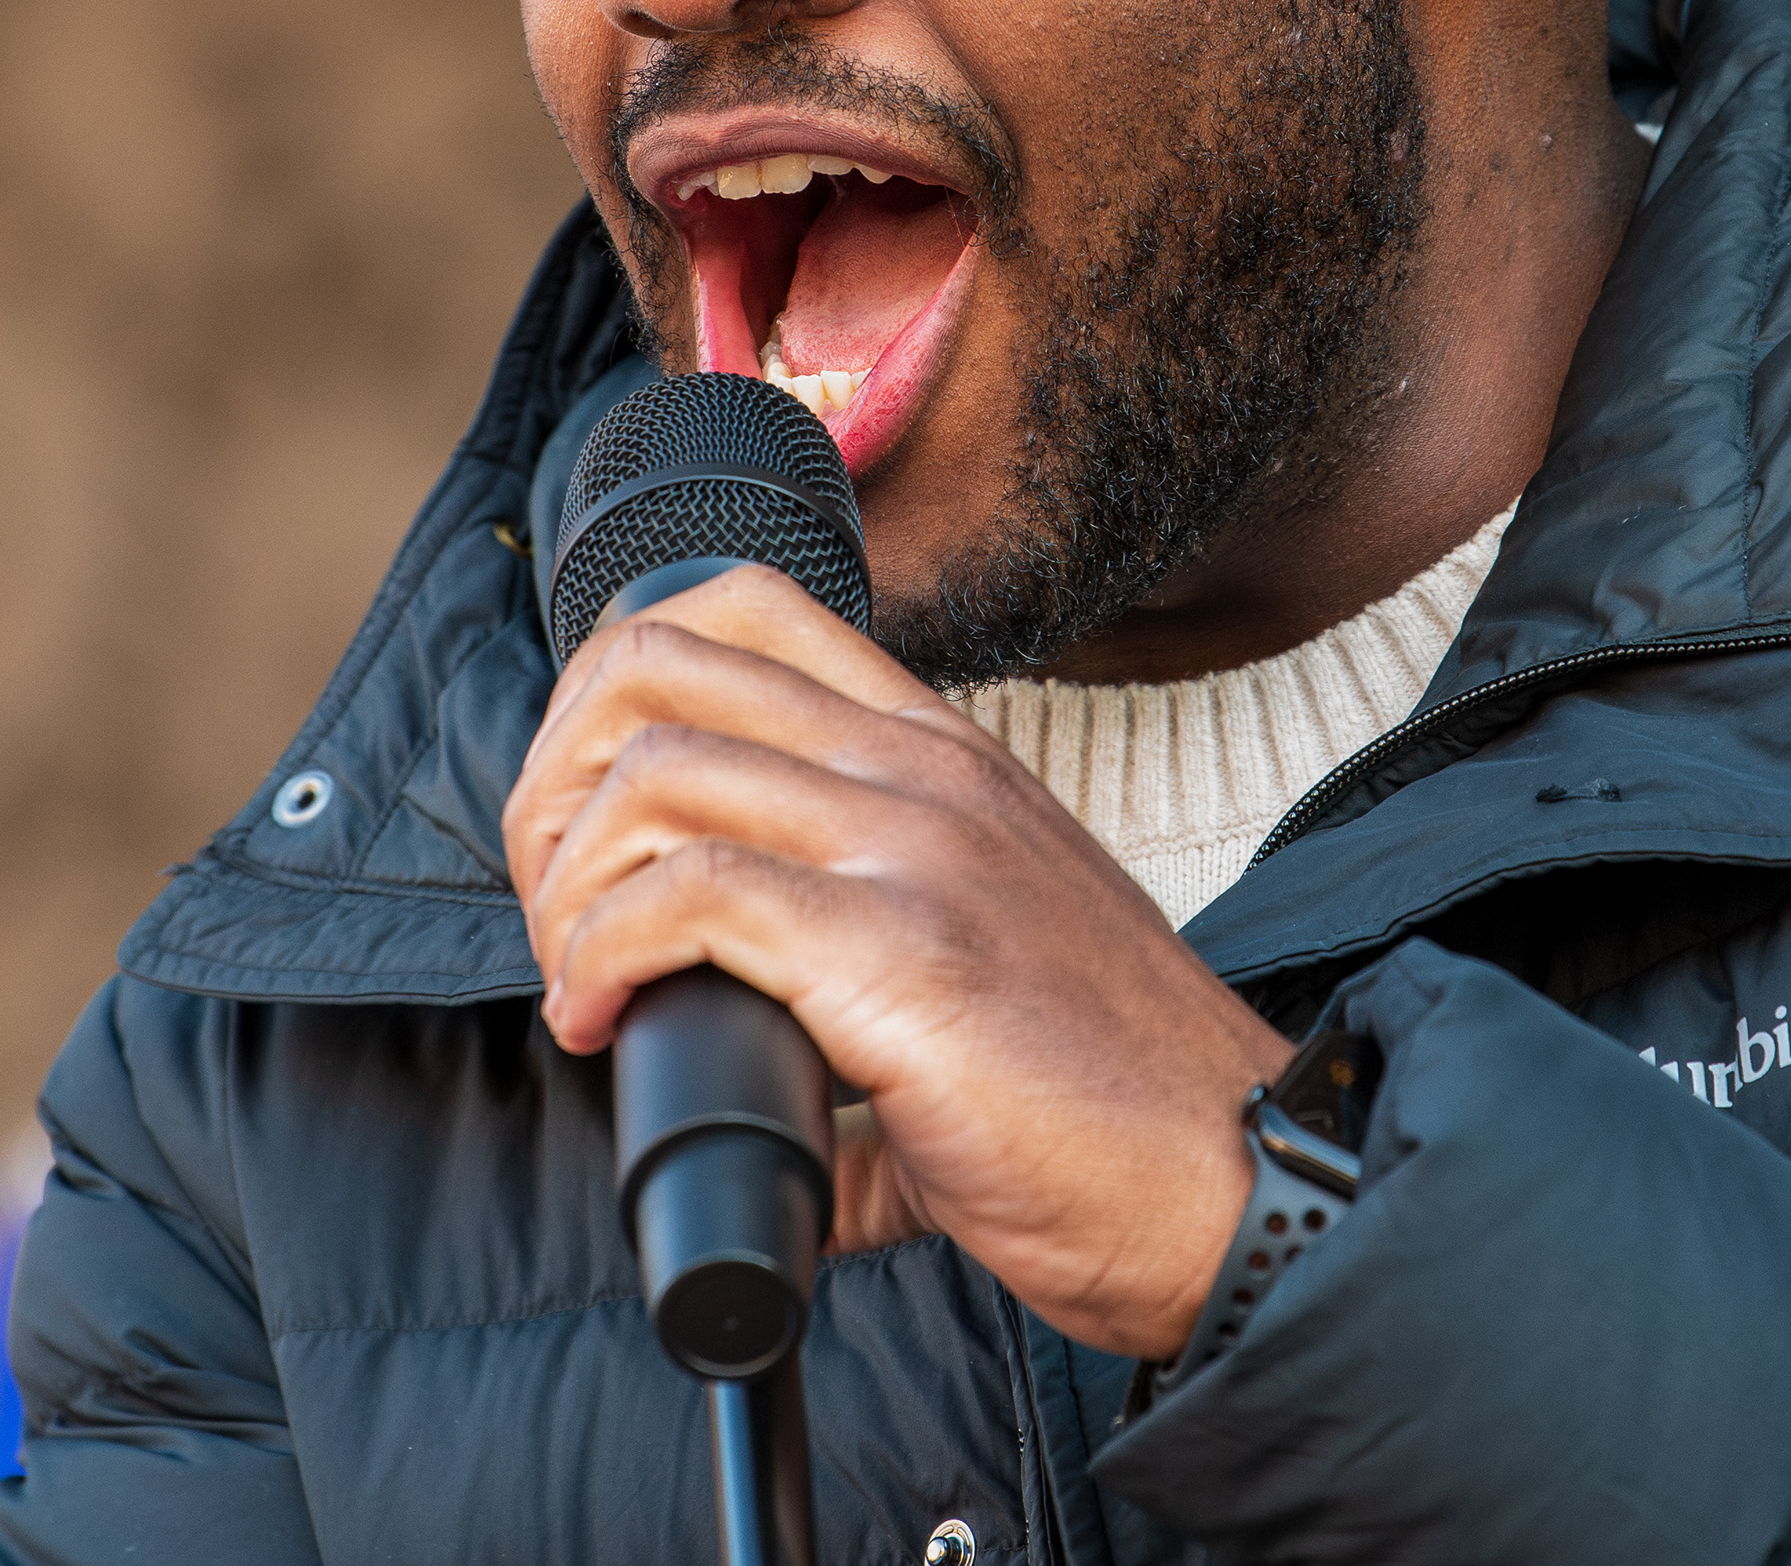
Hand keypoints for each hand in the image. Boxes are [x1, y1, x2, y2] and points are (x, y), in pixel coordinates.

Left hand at [502, 566, 1291, 1357]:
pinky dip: (602, 955)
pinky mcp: (899, 952)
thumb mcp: (991, 989)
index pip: (744, 607)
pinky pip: (685, 893)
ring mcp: (917, 848)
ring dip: (564, 878)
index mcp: (948, 757)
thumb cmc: (1122, 1114)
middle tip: (558, 910)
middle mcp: (926, 772)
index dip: (611, 694)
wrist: (1236, 1184)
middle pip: (655, 660)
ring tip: (580, 980)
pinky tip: (608, 1025)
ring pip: (651, 766)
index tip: (592, 833)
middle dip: (553, 779)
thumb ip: (869, 1018)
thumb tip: (781, 1125)